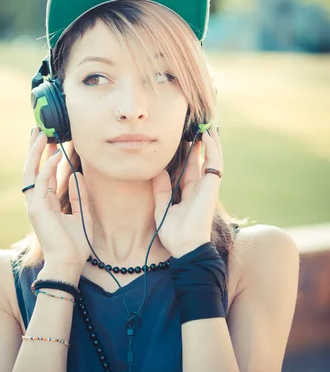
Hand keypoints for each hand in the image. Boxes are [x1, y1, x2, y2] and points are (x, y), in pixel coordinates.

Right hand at [22, 127, 92, 272]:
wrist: (69, 263)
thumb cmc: (76, 244)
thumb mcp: (82, 214)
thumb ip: (78, 195)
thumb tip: (76, 174)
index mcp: (46, 203)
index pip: (44, 174)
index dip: (47, 156)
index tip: (52, 140)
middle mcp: (37, 202)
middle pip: (32, 169)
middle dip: (35, 149)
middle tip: (39, 129)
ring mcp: (35, 205)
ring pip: (31, 171)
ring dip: (36, 152)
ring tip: (41, 134)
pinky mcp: (37, 209)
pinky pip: (40, 182)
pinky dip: (48, 168)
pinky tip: (56, 156)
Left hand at [152, 128, 222, 257]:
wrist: (185, 246)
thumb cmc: (174, 233)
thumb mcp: (162, 207)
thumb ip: (161, 190)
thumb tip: (156, 172)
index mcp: (190, 193)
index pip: (190, 169)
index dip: (188, 155)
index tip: (182, 141)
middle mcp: (200, 187)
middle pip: (201, 161)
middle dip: (199, 145)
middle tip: (194, 128)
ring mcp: (208, 186)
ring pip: (212, 158)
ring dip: (210, 142)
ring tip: (205, 125)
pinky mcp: (212, 185)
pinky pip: (215, 162)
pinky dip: (213, 148)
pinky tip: (207, 135)